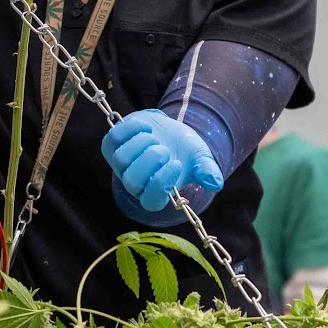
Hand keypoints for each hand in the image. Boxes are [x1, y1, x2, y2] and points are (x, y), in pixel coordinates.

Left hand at [101, 109, 222, 212]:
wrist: (168, 131)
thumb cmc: (183, 151)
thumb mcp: (200, 159)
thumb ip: (207, 171)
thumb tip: (215, 182)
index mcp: (156, 192)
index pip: (151, 201)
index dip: (161, 183)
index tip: (176, 163)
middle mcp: (135, 183)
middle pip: (132, 182)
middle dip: (150, 161)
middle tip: (164, 149)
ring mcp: (121, 165)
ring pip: (121, 159)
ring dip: (140, 144)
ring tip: (154, 137)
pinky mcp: (112, 147)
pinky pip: (113, 140)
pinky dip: (130, 130)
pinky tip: (145, 126)